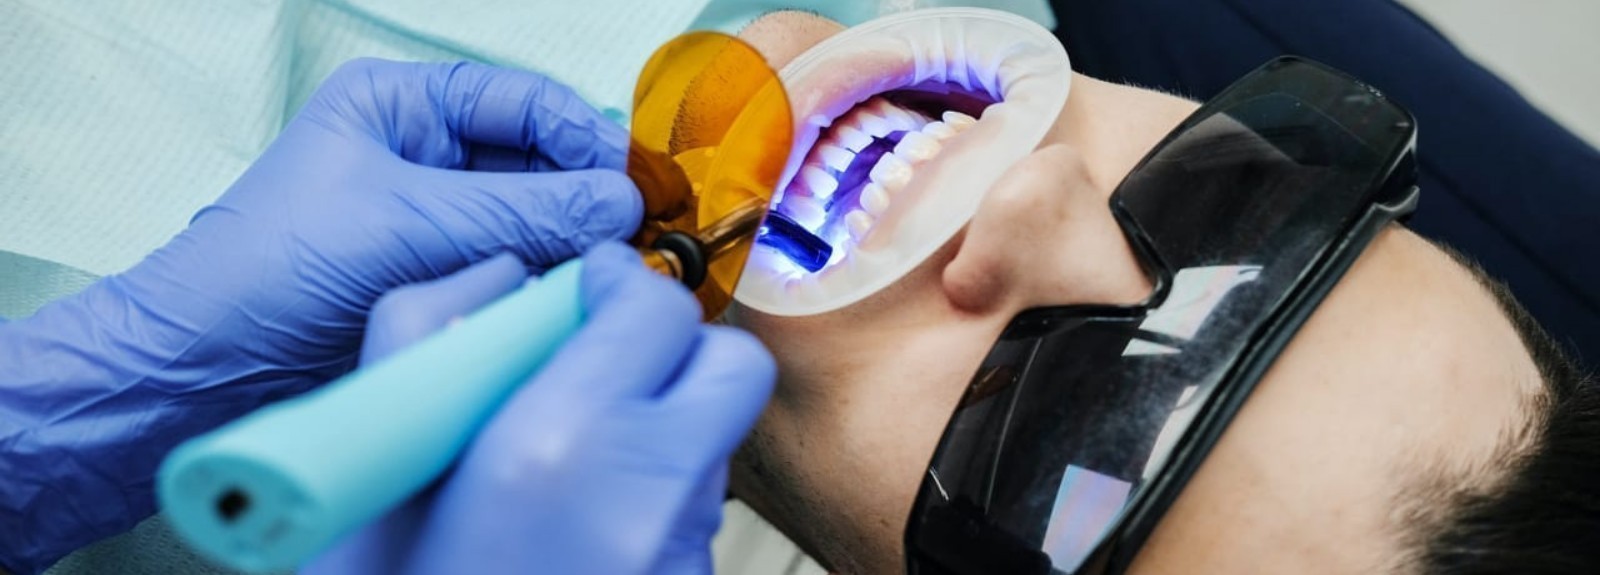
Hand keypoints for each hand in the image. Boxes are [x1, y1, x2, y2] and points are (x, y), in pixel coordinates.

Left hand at [0, 60, 638, 572]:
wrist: (206, 365)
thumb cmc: (275, 267)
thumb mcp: (408, 221)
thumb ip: (522, 209)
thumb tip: (621, 201)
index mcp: (403, 104)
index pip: (521, 101)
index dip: (585, 134)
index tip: (636, 178)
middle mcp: (425, 154)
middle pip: (537, 161)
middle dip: (588, 194)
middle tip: (644, 231)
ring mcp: (435, 221)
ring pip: (534, 221)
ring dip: (574, 244)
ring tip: (620, 268)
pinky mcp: (440, 283)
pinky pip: (513, 271)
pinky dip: (549, 284)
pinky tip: (580, 298)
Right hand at [302, 243, 775, 574]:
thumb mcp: (360, 488)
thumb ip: (420, 347)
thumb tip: (493, 281)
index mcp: (558, 447)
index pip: (654, 310)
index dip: (616, 285)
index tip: (583, 290)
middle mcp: (648, 495)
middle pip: (727, 364)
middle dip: (670, 346)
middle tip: (600, 357)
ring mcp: (681, 551)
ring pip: (715, 439)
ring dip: (663, 421)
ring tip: (573, 455)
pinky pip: (694, 511)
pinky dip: (653, 492)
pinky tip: (578, 525)